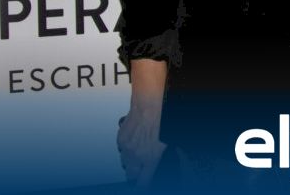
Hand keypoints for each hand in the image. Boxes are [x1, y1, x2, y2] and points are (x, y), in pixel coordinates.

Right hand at [120, 59, 167, 188]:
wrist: (150, 103)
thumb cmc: (162, 119)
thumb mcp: (168, 141)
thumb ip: (164, 154)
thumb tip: (168, 160)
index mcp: (150, 158)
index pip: (143, 182)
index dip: (143, 184)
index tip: (144, 184)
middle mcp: (136, 155)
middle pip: (131, 175)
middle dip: (136, 174)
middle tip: (141, 171)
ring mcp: (127, 146)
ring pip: (124, 162)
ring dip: (130, 160)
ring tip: (138, 154)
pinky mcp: (121, 137)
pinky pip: (121, 149)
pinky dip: (126, 147)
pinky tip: (134, 141)